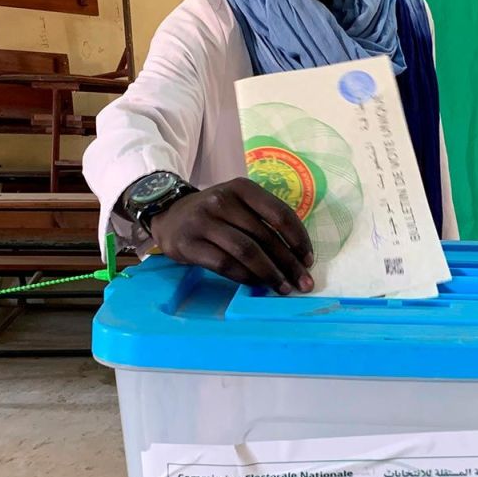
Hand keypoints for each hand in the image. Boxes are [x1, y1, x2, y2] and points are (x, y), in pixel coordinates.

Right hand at [150, 177, 314, 292]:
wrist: (168, 215)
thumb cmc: (214, 214)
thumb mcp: (238, 204)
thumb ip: (264, 221)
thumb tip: (297, 256)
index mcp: (242, 188)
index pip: (279, 214)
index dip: (298, 240)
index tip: (309, 260)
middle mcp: (222, 201)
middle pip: (265, 236)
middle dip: (289, 263)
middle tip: (303, 283)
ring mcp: (203, 221)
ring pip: (246, 251)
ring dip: (270, 274)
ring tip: (283, 288)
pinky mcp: (188, 244)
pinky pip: (225, 264)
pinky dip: (245, 277)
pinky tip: (257, 284)